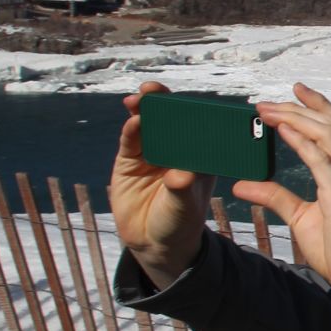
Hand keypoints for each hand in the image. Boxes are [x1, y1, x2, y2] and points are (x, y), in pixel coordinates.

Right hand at [111, 82, 215, 290]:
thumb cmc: (180, 221)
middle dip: (163, 101)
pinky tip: (132, 121)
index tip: (192, 101)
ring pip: (148, 124)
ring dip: (143, 109)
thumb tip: (180, 175)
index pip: (198, 126)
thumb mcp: (184, 206)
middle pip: (170, 119)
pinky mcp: (130, 160)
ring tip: (140, 98)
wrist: (154, 241)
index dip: (193, 110)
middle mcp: (176, 149)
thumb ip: (181, 189)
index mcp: (199, 155)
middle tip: (155, 89)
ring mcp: (152, 152)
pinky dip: (131, 129)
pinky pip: (130, 140)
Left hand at [235, 83, 330, 324]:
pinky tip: (281, 130)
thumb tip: (241, 185)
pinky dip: (301, 141)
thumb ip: (277, 198)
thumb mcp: (304, 219)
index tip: (295, 91)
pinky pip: (321, 161)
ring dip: (295, 118)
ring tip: (266, 111)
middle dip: (299, 108)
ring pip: (329, 135)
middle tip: (265, 102)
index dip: (319, 106)